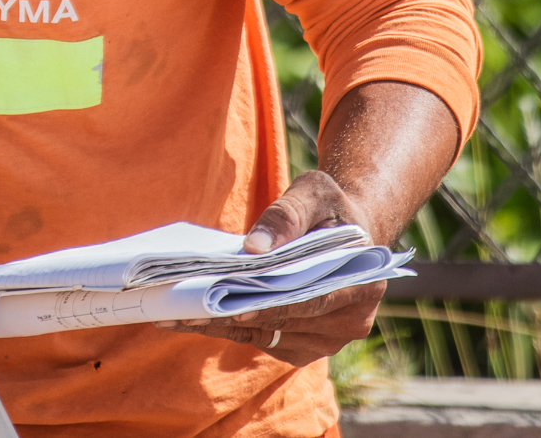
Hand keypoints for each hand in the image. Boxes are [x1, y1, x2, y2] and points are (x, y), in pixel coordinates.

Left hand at [170, 171, 382, 364]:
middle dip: (236, 314)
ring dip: (223, 326)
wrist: (345, 234)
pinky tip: (194, 318)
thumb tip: (254, 246)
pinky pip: (261, 338)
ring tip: (178, 316)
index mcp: (362, 286)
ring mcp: (326, 341)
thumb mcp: (315, 193)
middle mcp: (349, 323)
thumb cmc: (331, 208)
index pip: (313, 301)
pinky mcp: (302, 346)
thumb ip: (287, 215)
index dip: (274, 305)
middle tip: (187, 310)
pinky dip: (228, 328)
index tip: (235, 306)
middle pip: (285, 322)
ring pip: (267, 335)